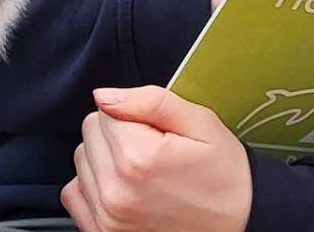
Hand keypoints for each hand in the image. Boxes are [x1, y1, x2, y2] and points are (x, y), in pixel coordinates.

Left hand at [62, 86, 250, 231]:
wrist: (239, 224)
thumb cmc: (223, 176)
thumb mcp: (202, 124)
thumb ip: (151, 102)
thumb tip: (104, 96)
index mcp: (138, 158)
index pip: (105, 110)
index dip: (134, 116)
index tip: (158, 133)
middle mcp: (116, 190)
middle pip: (90, 134)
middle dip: (117, 134)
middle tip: (152, 151)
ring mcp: (107, 216)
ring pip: (81, 160)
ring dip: (104, 159)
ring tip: (141, 171)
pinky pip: (74, 194)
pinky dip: (92, 186)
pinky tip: (122, 187)